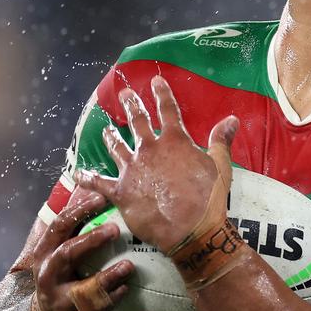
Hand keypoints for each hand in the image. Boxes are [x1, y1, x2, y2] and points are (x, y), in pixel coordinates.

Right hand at [29, 187, 133, 310]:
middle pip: (67, 253)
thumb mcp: (60, 255)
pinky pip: (98, 309)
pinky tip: (127, 287)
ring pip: (84, 288)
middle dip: (90, 240)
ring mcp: (60, 300)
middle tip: (115, 229)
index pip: (59, 226)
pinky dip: (115, 297)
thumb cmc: (64, 279)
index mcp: (45, 253)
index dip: (78, 210)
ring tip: (129, 265)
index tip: (101, 197)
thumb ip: (73, 230)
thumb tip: (95, 190)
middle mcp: (48, 275)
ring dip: (108, 275)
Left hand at [73, 75, 238, 253]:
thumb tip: (231, 119)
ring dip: (110, 136)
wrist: (191, 229)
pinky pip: (98, 182)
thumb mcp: (221, 166)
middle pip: (138, 122)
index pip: (168, 110)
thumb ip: (221, 140)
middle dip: (131, 106)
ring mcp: (132, 169)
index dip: (162, 94)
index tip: (155, 81)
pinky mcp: (120, 191)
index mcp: (175, 141)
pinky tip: (78, 173)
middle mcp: (150, 150)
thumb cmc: (209, 198)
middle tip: (123, 95)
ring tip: (105, 129)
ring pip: (116, 147)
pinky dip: (87, 177)